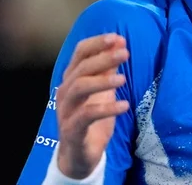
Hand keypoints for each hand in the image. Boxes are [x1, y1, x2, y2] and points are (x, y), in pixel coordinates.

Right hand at [55, 34, 129, 178]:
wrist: (79, 154)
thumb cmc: (91, 117)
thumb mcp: (102, 90)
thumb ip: (107, 69)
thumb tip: (119, 44)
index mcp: (72, 79)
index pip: (80, 53)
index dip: (97, 44)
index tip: (117, 38)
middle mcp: (65, 92)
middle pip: (80, 69)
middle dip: (103, 58)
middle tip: (125, 53)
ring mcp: (66, 111)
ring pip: (78, 89)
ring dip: (101, 81)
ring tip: (123, 79)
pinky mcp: (72, 130)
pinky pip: (86, 116)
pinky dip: (106, 109)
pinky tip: (124, 106)